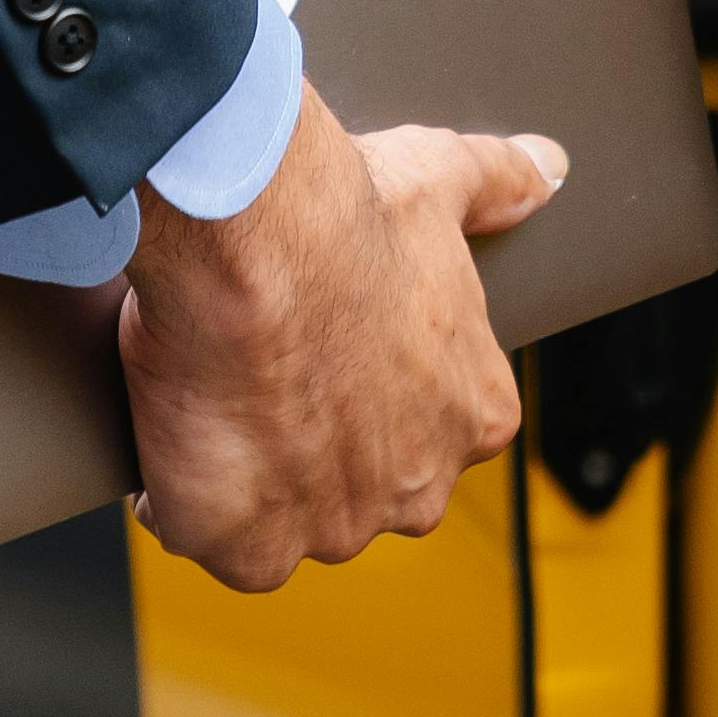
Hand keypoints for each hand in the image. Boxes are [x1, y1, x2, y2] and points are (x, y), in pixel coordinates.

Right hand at [116, 89, 565, 593]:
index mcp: (475, 415)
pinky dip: (187, 507)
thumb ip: (499, 182)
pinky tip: (173, 448)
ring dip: (255, 476)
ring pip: (292, 519)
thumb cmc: (344, 218)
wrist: (254, 244)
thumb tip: (544, 170)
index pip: (432, 427)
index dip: (373, 387)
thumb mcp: (438, 179)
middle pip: (366, 486)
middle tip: (270, 370)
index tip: (331, 346)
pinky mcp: (248, 546)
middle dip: (322, 444)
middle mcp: (418, 487)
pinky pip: (218, 544)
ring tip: (213, 397)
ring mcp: (334, 527)